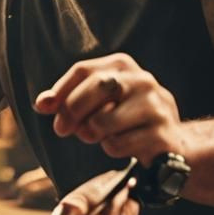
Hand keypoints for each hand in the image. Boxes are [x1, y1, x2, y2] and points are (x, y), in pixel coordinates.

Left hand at [34, 53, 184, 163]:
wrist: (171, 142)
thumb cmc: (127, 118)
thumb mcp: (100, 101)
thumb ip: (71, 98)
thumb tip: (42, 103)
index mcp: (124, 66)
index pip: (83, 70)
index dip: (60, 90)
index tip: (43, 108)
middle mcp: (142, 81)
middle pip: (96, 87)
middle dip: (72, 110)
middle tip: (62, 129)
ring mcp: (155, 107)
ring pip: (103, 120)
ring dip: (90, 133)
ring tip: (95, 136)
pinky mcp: (161, 135)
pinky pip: (117, 144)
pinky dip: (110, 148)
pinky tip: (120, 145)